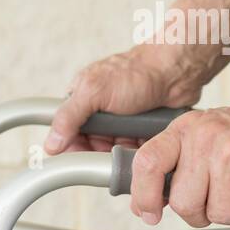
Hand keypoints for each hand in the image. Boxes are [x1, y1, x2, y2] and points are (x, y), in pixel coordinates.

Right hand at [45, 45, 204, 153]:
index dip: (73, 147)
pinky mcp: (140, 131)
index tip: (80, 157)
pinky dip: (137, 153)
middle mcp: (99, 111)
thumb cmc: (137, 72)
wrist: (177, 71)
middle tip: (109, 152)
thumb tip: (51, 143)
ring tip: (129, 147)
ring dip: (120, 153)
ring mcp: (120, 122)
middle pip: (90, 146)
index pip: (67, 132)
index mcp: (82, 98)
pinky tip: (142, 149)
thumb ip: (69, 116)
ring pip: (112, 151)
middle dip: (100, 151)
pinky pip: (133, 151)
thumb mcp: (94, 91)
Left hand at [128, 91, 229, 227]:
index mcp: (187, 128)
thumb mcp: (207, 135)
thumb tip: (150, 204)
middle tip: (220, 198)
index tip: (149, 214)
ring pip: (217, 214)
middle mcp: (206, 139)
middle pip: (183, 203)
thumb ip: (179, 162)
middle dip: (200, 212)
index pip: (148, 162)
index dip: (143, 195)